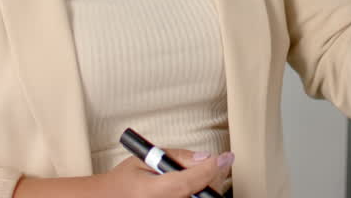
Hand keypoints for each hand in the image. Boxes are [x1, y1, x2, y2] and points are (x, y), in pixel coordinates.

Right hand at [94, 149, 232, 197]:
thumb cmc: (124, 181)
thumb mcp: (144, 158)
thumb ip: (176, 157)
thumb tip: (203, 157)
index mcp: (153, 192)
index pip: (190, 182)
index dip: (212, 168)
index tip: (226, 157)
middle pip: (202, 195)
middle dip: (215, 176)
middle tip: (219, 162)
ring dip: (209, 186)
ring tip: (206, 173)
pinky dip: (201, 193)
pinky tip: (199, 186)